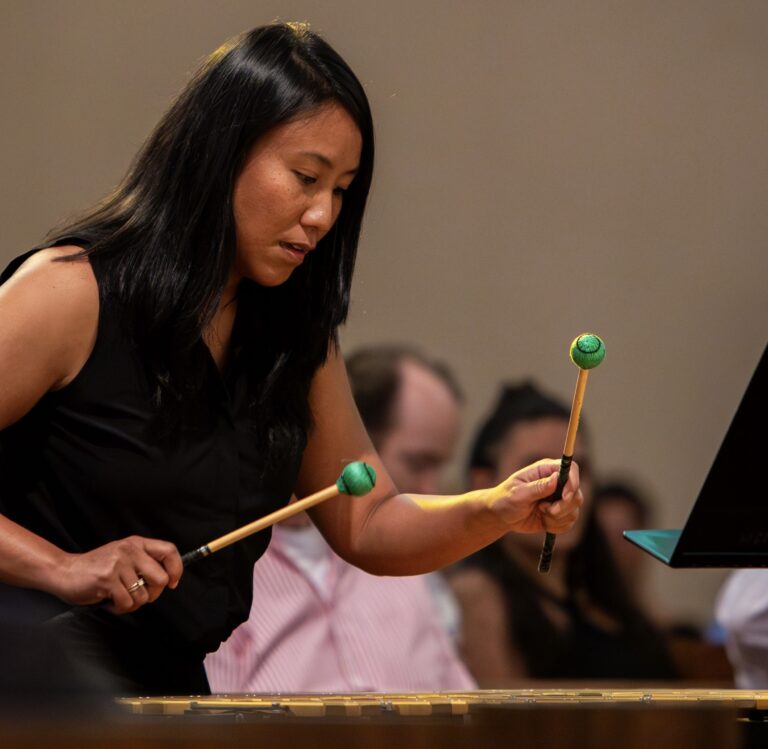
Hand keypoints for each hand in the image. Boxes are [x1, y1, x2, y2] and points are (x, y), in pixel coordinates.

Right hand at [50, 536, 182, 613]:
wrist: (64, 572)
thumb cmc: (96, 569)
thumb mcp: (123, 556)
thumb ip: (143, 562)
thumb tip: (167, 579)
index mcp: (137, 543)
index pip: (169, 551)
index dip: (176, 569)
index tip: (172, 582)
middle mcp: (130, 550)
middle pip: (160, 578)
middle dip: (153, 594)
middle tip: (140, 595)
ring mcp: (118, 564)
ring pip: (143, 595)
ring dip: (132, 603)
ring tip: (119, 597)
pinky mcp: (107, 579)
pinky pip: (127, 603)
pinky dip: (120, 608)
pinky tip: (110, 601)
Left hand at [488, 458, 582, 534]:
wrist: (501, 516)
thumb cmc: (505, 499)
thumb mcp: (518, 493)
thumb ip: (538, 487)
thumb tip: (556, 478)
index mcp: (545, 470)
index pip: (571, 469)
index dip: (572, 483)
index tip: (564, 497)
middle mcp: (556, 483)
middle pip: (576, 493)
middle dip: (562, 507)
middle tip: (543, 510)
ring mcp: (559, 499)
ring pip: (574, 510)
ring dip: (557, 518)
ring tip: (540, 514)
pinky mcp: (559, 514)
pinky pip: (569, 522)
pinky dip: (556, 526)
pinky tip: (543, 522)